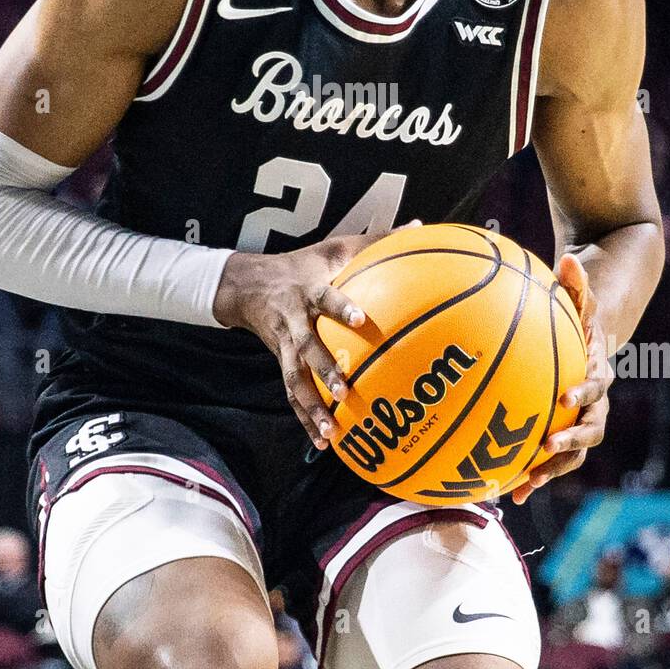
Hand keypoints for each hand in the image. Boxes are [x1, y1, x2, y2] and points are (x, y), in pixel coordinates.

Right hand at [213, 222, 419, 447]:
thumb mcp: (335, 247)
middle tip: (344, 391)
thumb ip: (377, 240)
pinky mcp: (283, 362)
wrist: (249, 285)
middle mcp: (295, 321)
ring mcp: (286, 346)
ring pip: (295, 380)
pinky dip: (307, 420)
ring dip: (312, 407)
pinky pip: (293, 395)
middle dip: (324, 371)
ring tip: (332, 432)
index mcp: (310, 291)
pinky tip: (325, 443)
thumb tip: (420, 226)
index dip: (340, 308)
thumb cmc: (304, 265)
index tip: (359, 320)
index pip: (326, 299)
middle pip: (307, 348)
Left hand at [510, 253, 612, 504]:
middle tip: (546, 449)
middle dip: (569, 443)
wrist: (592, 343)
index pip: (597, 387)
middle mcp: (593, 403)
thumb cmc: (578, 319)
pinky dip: (527, 474)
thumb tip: (568, 257)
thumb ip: (576, 284)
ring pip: (571, 453)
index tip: (564, 399)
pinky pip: (546, 458)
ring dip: (549, 471)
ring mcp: (578, 422)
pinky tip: (501, 492)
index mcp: (599, 373)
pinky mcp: (560, 434)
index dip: (583, 393)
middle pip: (590, 431)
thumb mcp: (579, 299)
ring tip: (521, 485)